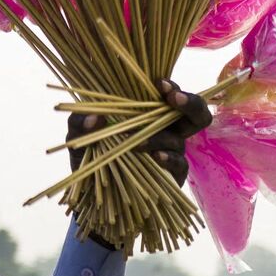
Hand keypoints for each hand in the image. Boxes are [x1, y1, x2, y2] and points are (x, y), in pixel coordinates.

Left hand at [66, 79, 212, 185]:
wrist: (94, 192)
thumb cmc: (91, 155)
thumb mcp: (78, 137)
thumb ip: (79, 122)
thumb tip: (94, 116)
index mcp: (148, 114)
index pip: (169, 95)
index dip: (171, 87)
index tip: (159, 84)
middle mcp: (166, 130)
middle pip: (196, 114)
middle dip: (191, 103)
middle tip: (175, 99)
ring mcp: (172, 153)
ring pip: (179, 139)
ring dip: (159, 137)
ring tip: (137, 142)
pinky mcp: (172, 175)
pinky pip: (178, 164)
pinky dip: (167, 158)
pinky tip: (155, 157)